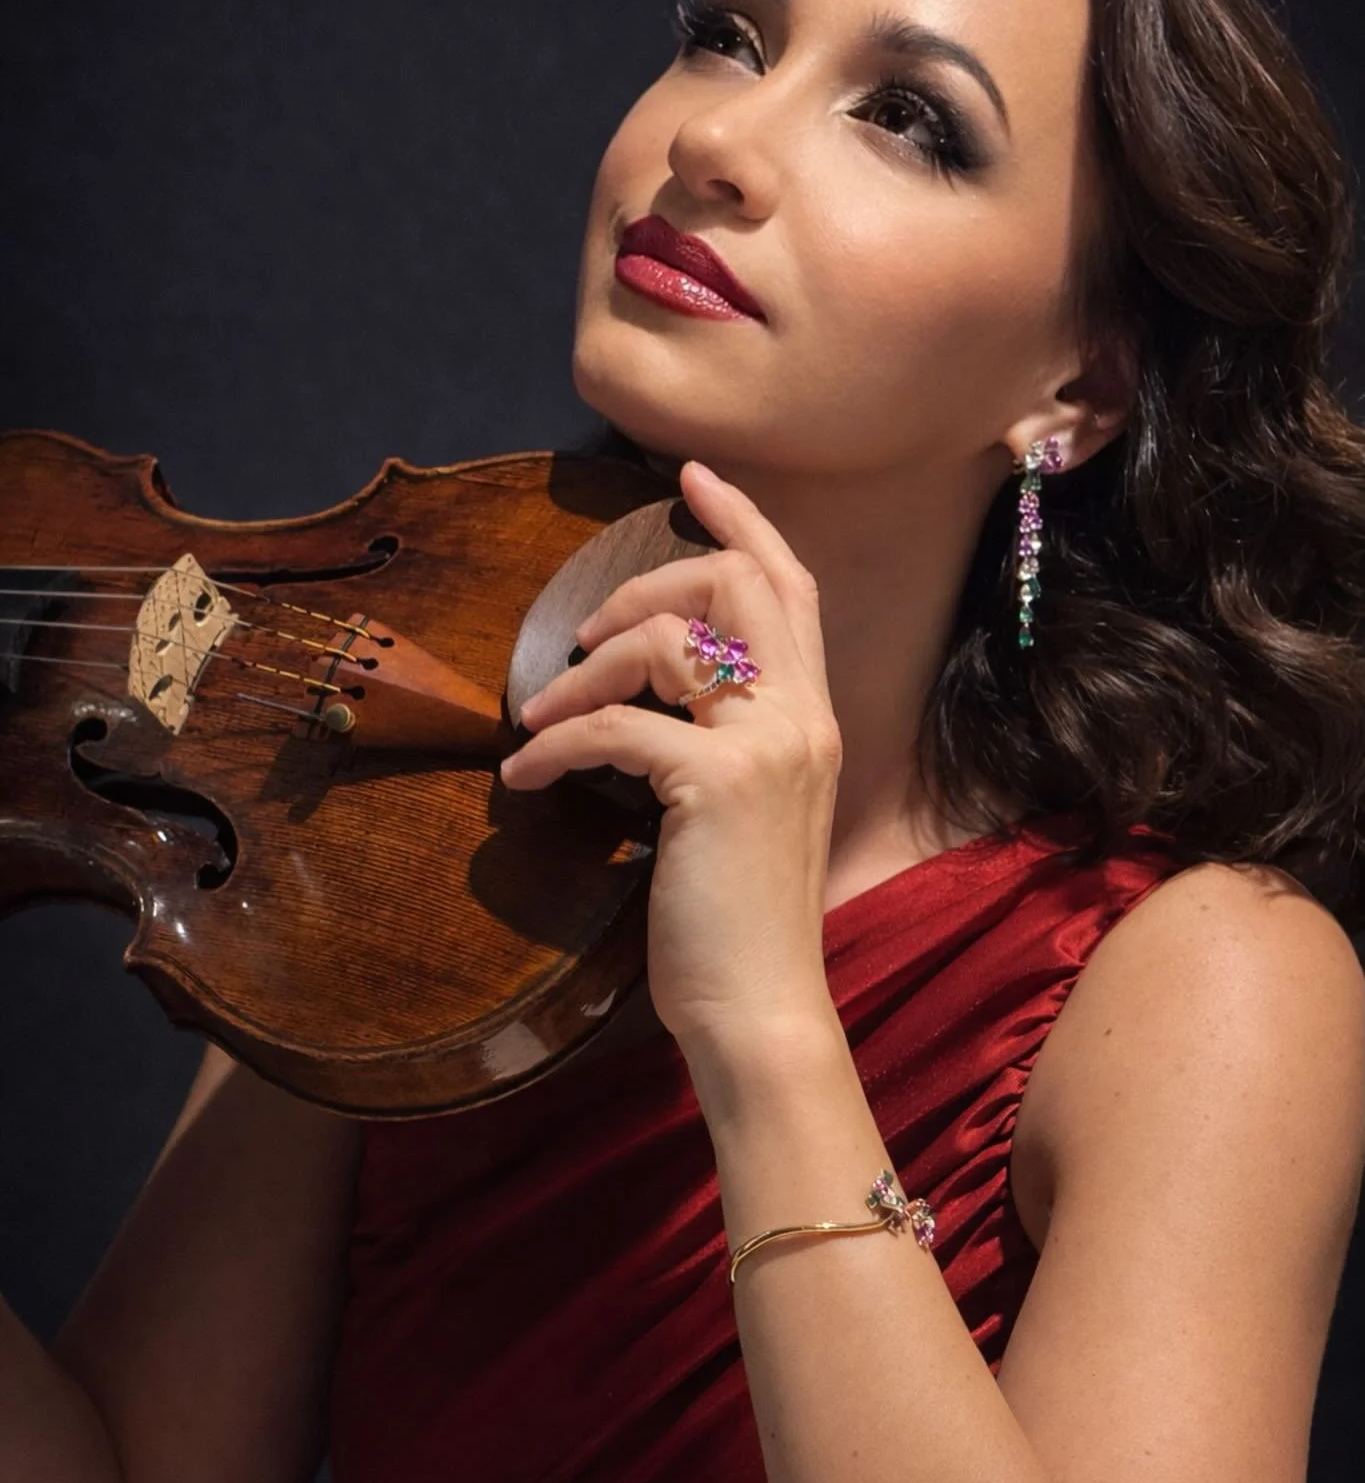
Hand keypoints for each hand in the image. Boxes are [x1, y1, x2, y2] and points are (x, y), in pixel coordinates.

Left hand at [499, 461, 843, 1052]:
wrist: (761, 1009)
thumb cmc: (741, 922)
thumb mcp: (751, 812)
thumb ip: (728, 742)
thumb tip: (652, 701)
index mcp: (813, 717)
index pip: (792, 586)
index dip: (743, 520)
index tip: (692, 474)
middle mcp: (803, 715)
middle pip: (736, 583)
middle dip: (652, 580)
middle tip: (589, 624)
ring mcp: (766, 744)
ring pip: (669, 641)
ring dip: (587, 665)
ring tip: (540, 716)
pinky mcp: (714, 782)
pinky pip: (614, 724)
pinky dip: (555, 742)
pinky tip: (523, 777)